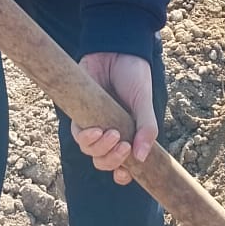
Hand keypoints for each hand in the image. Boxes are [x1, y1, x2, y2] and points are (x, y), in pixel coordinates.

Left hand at [72, 53, 157, 185]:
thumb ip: (146, 128)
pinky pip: (78, 135)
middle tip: (124, 146)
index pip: (122, 165)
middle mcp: (110, 133)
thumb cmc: (133, 76)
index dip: (122, 175)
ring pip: (89, 152)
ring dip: (100, 149)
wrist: (116, 50)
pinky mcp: (79, 113)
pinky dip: (87, 138)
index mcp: (128, 135)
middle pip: (103, 162)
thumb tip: (143, 157)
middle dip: (112, 160)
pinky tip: (97, 129)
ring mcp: (94, 124)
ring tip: (112, 134)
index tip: (125, 173)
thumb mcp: (144, 103)